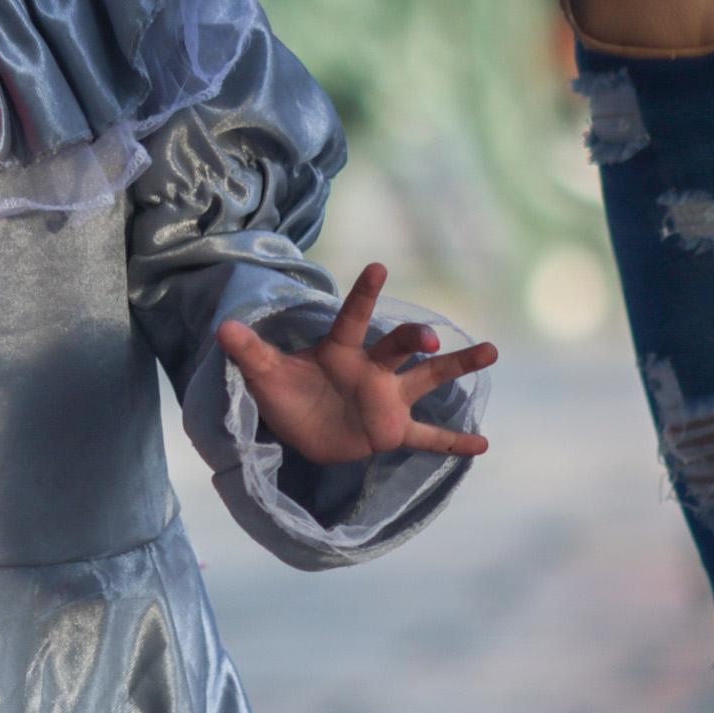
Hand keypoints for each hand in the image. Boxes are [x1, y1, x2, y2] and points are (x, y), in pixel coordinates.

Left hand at [216, 263, 498, 464]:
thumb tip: (222, 328)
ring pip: (428, 379)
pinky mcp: (394, 430)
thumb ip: (249, 352)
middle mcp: (371, 369)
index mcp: (340, 351)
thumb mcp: (264, 375)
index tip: (378, 267)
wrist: (301, 430)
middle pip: (397, 348)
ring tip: (490, 351)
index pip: (352, 318)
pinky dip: (454, 442)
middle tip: (428, 338)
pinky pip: (428, 437)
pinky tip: (483, 445)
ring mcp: (387, 398)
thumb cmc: (286, 394)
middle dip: (413, 339)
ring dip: (458, 366)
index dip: (363, 294)